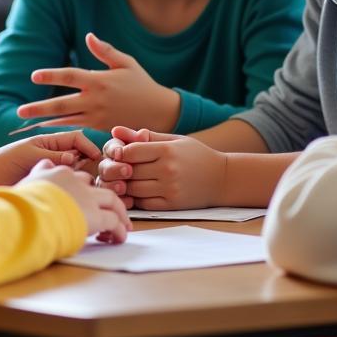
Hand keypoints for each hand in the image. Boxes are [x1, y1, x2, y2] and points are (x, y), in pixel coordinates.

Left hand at [0, 131, 100, 189]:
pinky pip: (67, 186)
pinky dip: (74, 189)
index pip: (77, 139)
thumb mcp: (29, 154)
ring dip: (83, 178)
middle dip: (90, 163)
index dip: (89, 146)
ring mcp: (53, 172)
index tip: (96, 158)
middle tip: (93, 176)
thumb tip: (74, 159)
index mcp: (50, 142)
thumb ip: (52, 156)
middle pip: (81, 156)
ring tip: (86, 187)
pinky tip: (75, 196)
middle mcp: (55, 156)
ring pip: (77, 172)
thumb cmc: (4, 162)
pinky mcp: (50, 187)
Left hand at [12, 34, 180, 134]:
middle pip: (61, 104)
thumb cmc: (142, 84)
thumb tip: (88, 36)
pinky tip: (47, 129)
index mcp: (100, 81)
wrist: (160, 112)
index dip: (50, 75)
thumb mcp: (126, 63)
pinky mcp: (100, 129)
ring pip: (66, 120)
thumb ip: (105, 51)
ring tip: (27, 123)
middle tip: (20, 111)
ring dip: (45, 121)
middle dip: (39, 108)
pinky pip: (77, 129)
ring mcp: (97, 117)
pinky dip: (62, 129)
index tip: (34, 76)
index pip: (70, 76)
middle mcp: (95, 100)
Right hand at [19, 159, 130, 243]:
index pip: (79, 178)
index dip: (84, 191)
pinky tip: (118, 239)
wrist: (27, 215)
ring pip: (113, 201)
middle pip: (98, 188)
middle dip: (107, 200)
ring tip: (123, 227)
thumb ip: (39, 173)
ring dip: (119, 214)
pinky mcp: (95, 216)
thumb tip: (44, 165)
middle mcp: (77, 182)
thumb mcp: (29, 181)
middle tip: (111, 212)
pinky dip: (119, 230)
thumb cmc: (22, 205)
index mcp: (60, 175)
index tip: (84, 202)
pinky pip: (114, 222)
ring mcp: (88, 198)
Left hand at [95, 125, 227, 209]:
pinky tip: (135, 191)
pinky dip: (135, 198)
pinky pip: (144, 203)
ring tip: (123, 179)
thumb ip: (145, 136)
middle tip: (114, 167)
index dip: (120, 152)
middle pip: (129, 171)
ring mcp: (169, 189)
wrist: (222, 178)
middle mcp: (168, 170)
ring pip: (133, 189)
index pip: (131, 151)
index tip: (119, 153)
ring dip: (124, 185)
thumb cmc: (196, 155)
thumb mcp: (173, 140)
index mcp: (167, 151)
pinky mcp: (171, 205)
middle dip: (118, 169)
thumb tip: (115, 131)